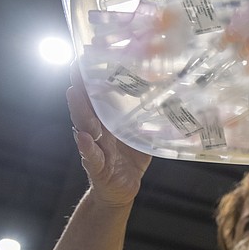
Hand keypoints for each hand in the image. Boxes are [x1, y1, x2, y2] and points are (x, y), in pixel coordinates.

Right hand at [67, 62, 151, 205]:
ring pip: (85, 127)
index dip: (93, 80)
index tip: (86, 58)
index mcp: (108, 123)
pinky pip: (91, 156)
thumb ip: (151, 121)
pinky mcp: (97, 168)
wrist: (122, 191)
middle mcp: (97, 132)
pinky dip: (86, 147)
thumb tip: (174, 100)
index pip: (99, 98)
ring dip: (79, 110)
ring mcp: (95, 149)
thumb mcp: (142, 137)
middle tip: (75, 69)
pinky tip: (83, 137)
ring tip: (74, 93)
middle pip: (87, 107)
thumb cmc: (130, 160)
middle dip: (81, 88)